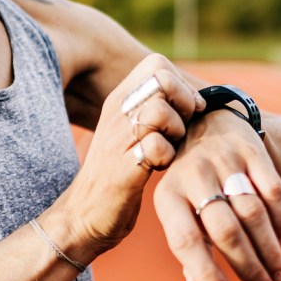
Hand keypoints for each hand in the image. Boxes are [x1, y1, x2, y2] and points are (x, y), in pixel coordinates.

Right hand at [50, 54, 202, 256]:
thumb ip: (155, 111)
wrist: (83, 216)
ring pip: (160, 111)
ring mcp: (117, 139)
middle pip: (162, 79)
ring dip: (176, 132)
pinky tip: (158, 168)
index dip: (180, 83)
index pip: (157, 63)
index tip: (187, 110)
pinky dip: (167, 158)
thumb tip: (197, 98)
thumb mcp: (132, 133)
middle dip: (183, 104)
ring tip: (168, 150)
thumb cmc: (119, 175)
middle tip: (180, 130)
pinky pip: (157, 147)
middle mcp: (116, 113)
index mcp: (119, 101)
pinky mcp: (123, 168)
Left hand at [155, 109, 280, 280]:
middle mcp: (193, 175)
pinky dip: (280, 222)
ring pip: (252, 212)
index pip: (184, 240)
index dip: (204, 273)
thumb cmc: (190, 187)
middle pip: (224, 229)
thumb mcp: (181, 216)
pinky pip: (273, 191)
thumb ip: (191, 259)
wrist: (206, 123)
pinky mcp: (251, 149)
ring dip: (270, 251)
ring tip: (279, 279)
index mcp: (167, 196)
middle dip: (247, 267)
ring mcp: (223, 159)